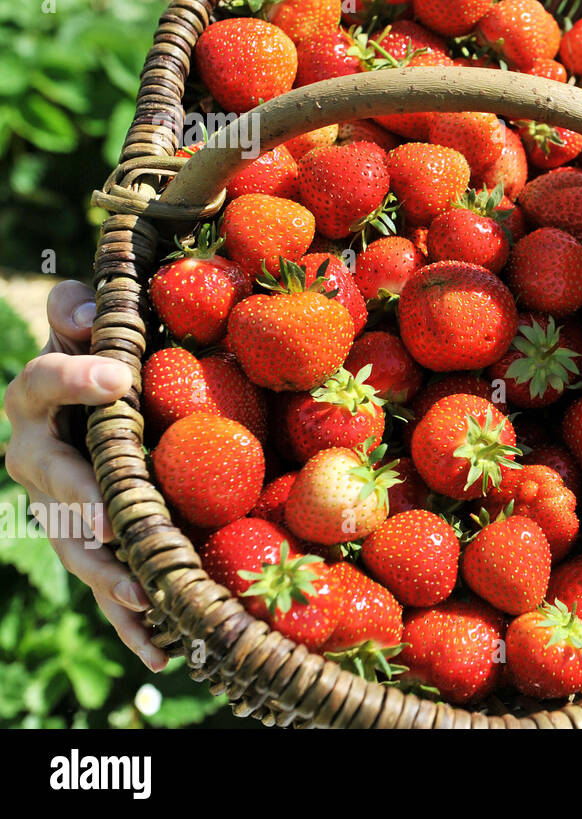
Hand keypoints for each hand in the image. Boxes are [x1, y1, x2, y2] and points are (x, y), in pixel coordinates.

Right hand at [3, 280, 168, 671]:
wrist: (94, 399)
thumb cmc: (103, 352)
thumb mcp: (91, 326)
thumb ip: (83, 312)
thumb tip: (92, 311)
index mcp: (40, 399)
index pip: (44, 383)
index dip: (75, 377)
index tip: (119, 375)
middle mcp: (41, 458)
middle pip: (54, 480)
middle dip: (84, 503)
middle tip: (114, 518)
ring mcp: (61, 510)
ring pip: (75, 545)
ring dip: (106, 573)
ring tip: (140, 592)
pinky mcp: (90, 548)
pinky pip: (105, 589)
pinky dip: (129, 622)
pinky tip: (161, 649)